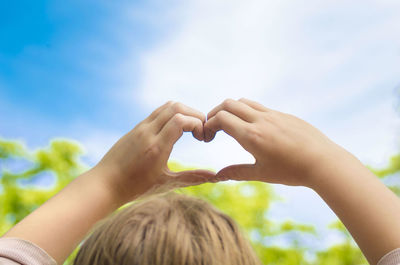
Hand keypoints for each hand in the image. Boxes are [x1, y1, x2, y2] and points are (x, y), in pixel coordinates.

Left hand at [93, 101, 215, 203]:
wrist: (104, 185)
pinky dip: (171, 114)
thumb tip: (215, 177)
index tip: (203, 138)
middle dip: (195, 115)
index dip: (198, 123)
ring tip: (190, 129)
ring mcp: (140, 128)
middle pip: (176, 107)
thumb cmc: (135, 188)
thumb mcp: (166, 184)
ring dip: (183, 112)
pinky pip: (157, 113)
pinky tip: (175, 130)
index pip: (181, 119)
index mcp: (156, 147)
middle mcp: (147, 133)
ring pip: (166, 106)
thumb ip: (192, 178)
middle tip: (201, 131)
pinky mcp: (135, 128)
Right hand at [204, 98, 350, 186]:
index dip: (209, 125)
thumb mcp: (261, 174)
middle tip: (213, 128)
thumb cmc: (292, 171)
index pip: (221, 119)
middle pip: (228, 104)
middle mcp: (260, 120)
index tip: (207, 136)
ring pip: (244, 102)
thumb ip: (237, 172)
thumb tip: (217, 176)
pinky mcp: (283, 115)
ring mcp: (273, 115)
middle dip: (216, 113)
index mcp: (251, 136)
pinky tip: (252, 127)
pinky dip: (248, 112)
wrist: (323, 162)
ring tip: (231, 125)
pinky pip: (260, 106)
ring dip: (232, 109)